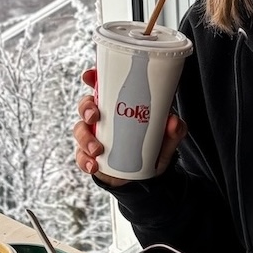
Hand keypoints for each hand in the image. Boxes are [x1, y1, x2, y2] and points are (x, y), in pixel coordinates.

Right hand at [73, 67, 185, 183]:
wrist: (144, 177)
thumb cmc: (152, 149)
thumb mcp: (165, 139)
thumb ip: (173, 130)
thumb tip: (173, 121)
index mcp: (117, 107)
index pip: (101, 87)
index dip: (91, 78)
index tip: (88, 76)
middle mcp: (102, 119)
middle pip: (85, 106)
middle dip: (86, 108)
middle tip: (95, 116)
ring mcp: (93, 137)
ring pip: (80, 131)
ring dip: (85, 138)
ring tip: (97, 149)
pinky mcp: (89, 156)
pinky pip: (80, 156)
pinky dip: (84, 161)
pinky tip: (93, 165)